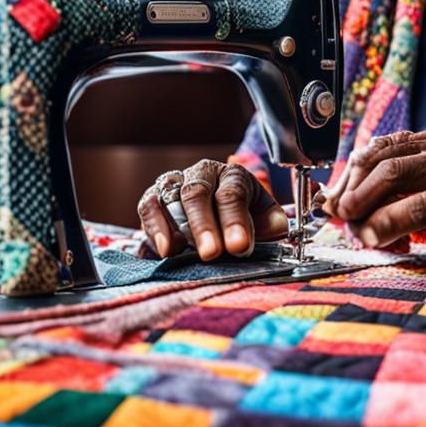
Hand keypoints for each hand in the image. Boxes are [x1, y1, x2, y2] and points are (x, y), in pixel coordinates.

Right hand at [138, 159, 288, 260]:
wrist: (213, 215)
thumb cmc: (240, 218)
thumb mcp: (263, 217)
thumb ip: (272, 223)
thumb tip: (277, 229)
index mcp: (233, 176)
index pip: (233, 193)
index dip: (236, 220)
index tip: (239, 247)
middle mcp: (202, 174)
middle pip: (198, 194)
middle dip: (204, 225)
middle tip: (211, 253)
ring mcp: (175, 184)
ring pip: (170, 197)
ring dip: (175, 226)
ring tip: (179, 252)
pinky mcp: (153, 198)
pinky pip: (148, 207)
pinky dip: (154, 227)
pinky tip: (163, 249)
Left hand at [324, 130, 425, 261]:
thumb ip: (419, 199)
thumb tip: (370, 220)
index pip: (378, 148)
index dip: (347, 174)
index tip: (330, 201)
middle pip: (376, 158)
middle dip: (347, 188)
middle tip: (336, 218)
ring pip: (390, 177)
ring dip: (361, 206)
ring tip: (352, 229)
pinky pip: (417, 206)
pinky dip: (388, 223)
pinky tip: (378, 237)